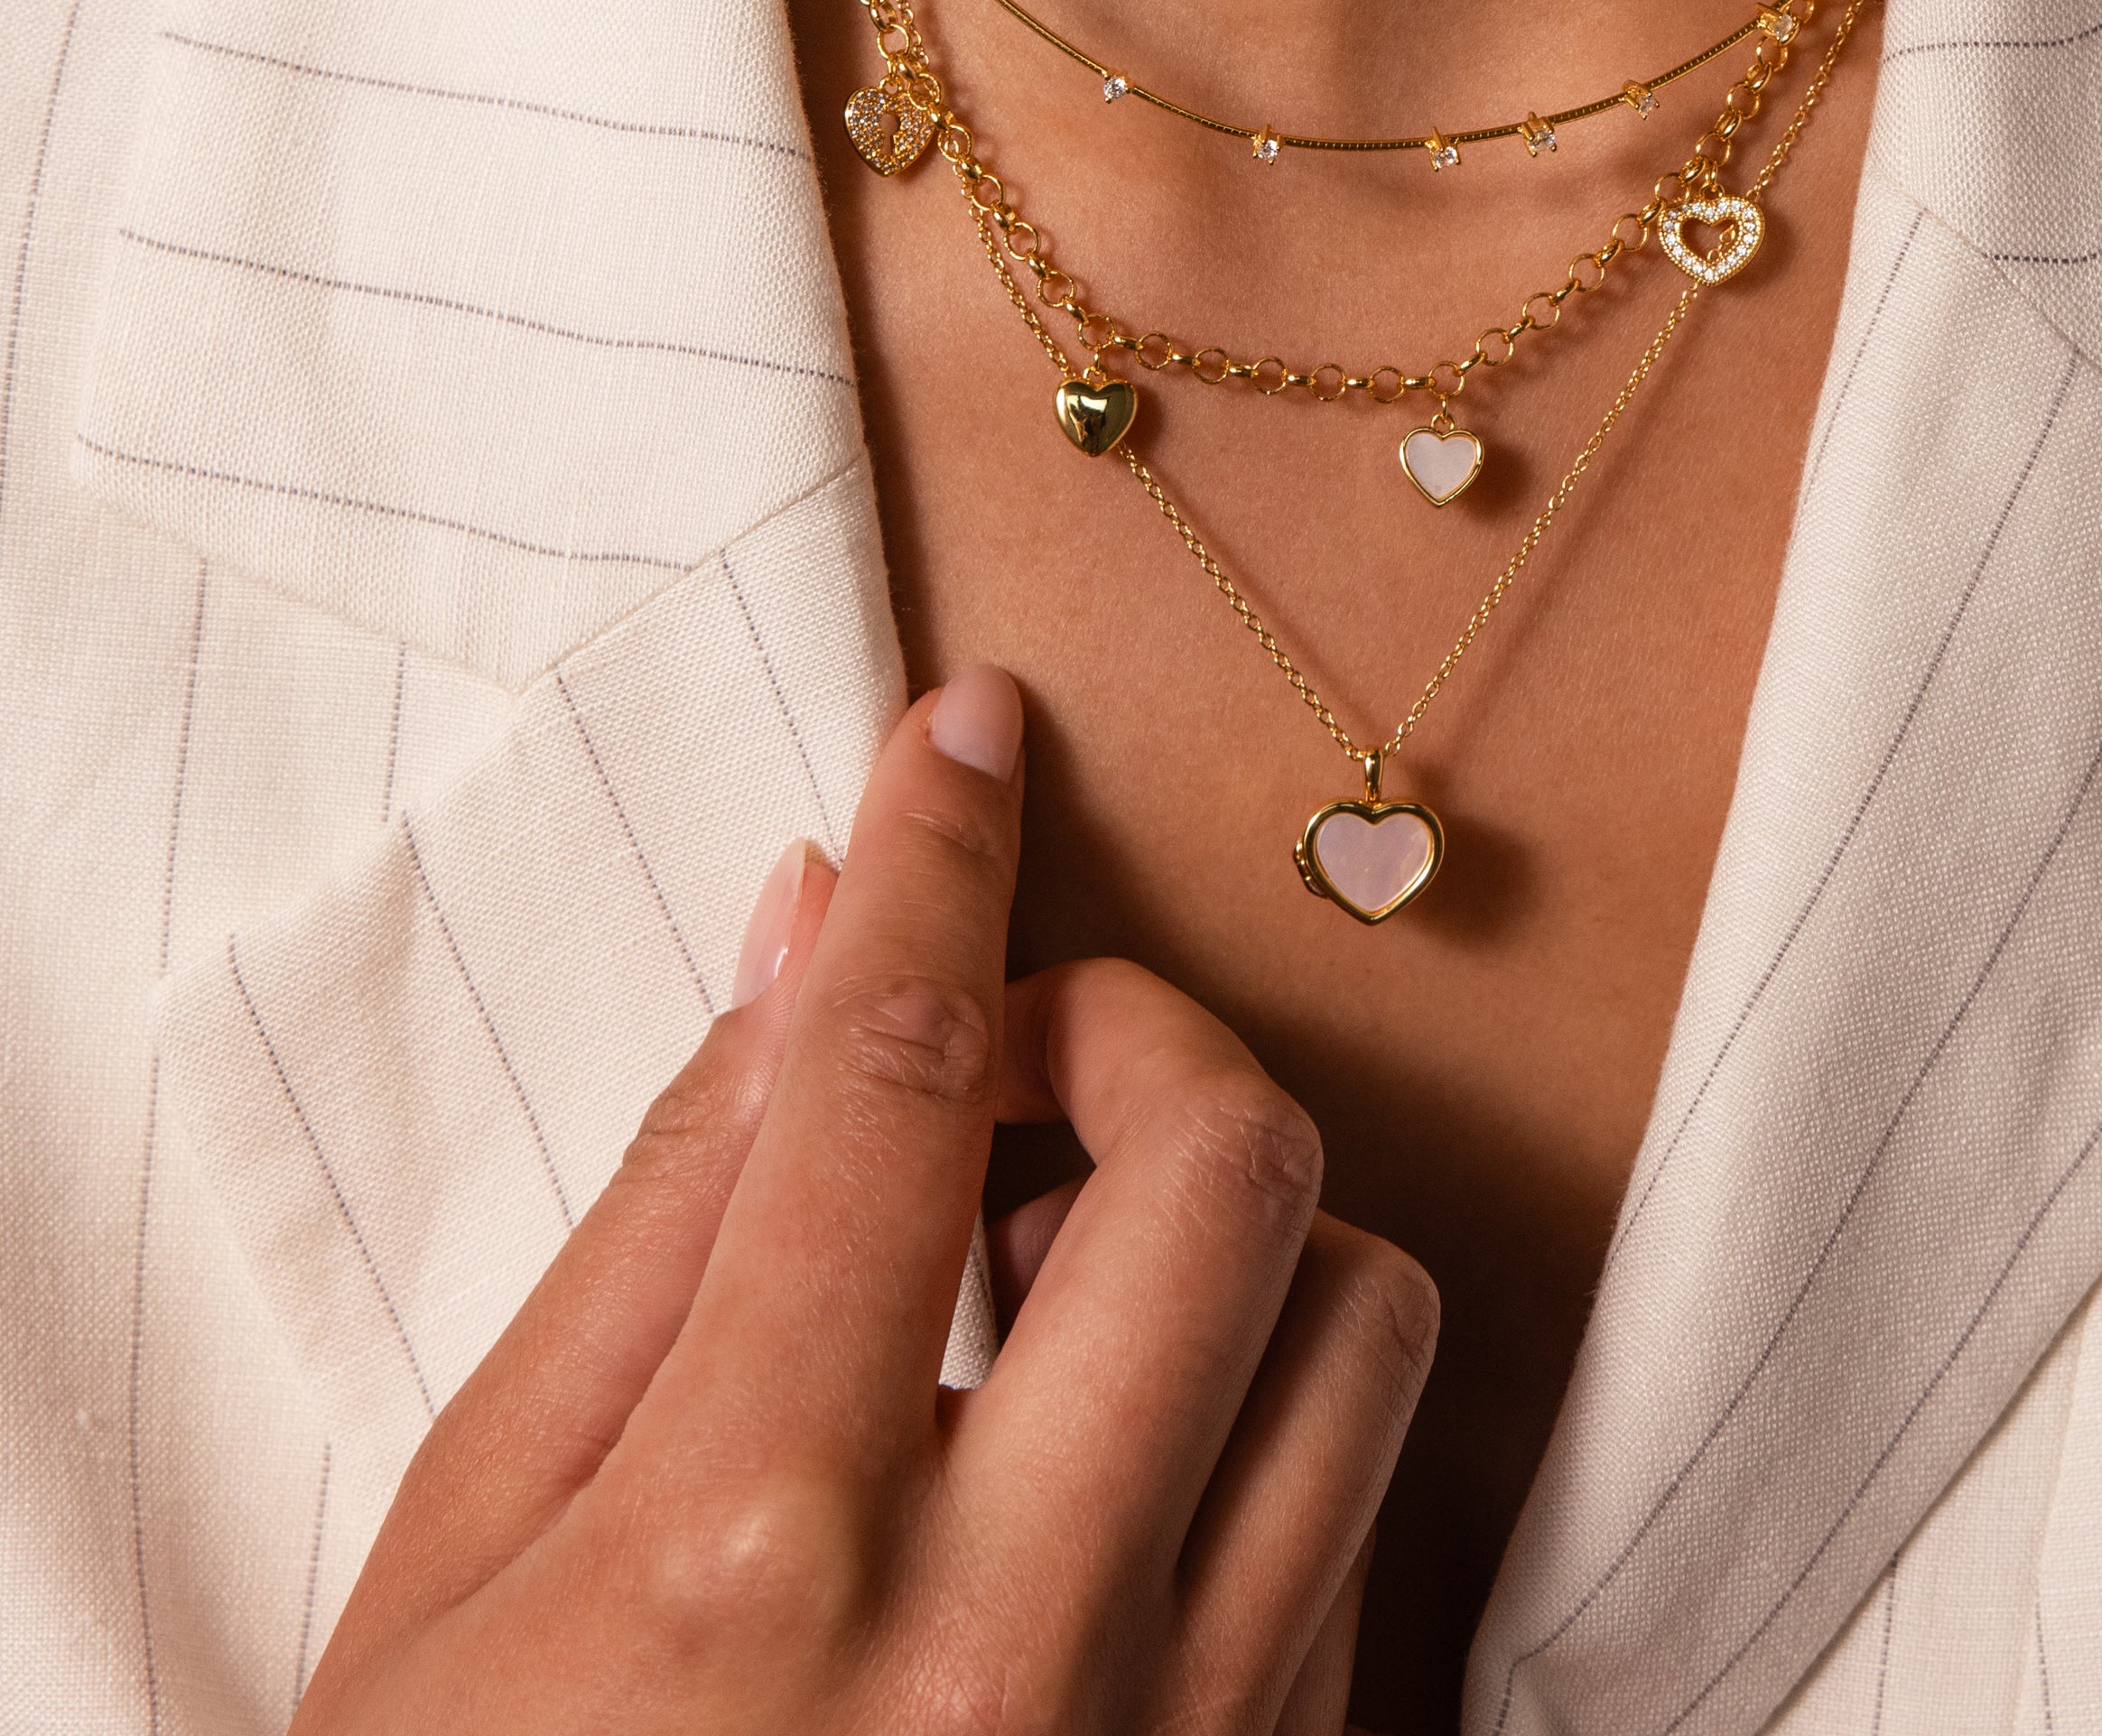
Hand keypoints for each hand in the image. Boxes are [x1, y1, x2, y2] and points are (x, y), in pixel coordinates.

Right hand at [295, 670, 1437, 1733]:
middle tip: (1006, 1066)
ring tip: (1056, 1277)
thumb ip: (653, 1231)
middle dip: (1128, 1032)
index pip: (890, 1080)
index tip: (965, 735)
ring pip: (1364, 1315)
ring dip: (1230, 1224)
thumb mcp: (456, 1568)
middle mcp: (1022, 1647)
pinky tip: (1104, 1450)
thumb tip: (802, 946)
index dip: (938, 859)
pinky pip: (1367, 1513)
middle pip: (1222, 1162)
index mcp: (757, 1560)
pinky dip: (1261, 1404)